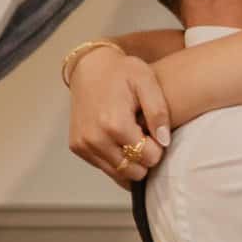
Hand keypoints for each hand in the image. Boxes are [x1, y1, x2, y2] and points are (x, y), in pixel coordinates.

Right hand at [68, 46, 174, 188]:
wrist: (90, 67)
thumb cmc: (122, 72)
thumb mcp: (147, 82)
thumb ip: (158, 112)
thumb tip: (164, 142)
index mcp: (115, 124)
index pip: (149, 158)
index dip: (158, 149)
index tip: (155, 134)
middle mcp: (96, 139)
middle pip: (134, 171)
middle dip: (144, 159)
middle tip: (145, 137)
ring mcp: (83, 144)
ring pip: (118, 174)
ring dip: (130, 162)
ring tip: (133, 137)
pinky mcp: (77, 147)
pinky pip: (104, 167)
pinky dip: (115, 159)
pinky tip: (119, 140)